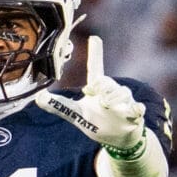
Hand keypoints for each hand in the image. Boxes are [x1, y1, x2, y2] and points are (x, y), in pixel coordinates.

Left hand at [39, 36, 146, 153]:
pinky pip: (137, 108)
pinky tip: (135, 110)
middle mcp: (112, 91)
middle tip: (96, 96)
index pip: (95, 69)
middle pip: (107, 81)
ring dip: (113, 98)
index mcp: (97, 89)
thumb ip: (59, 106)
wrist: (117, 138)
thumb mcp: (76, 114)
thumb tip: (38, 97)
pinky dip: (136, 108)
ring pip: (122, 92)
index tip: (94, 38)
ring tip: (106, 106)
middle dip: (102, 86)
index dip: (95, 54)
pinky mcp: (134, 114)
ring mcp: (124, 101)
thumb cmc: (96, 122)